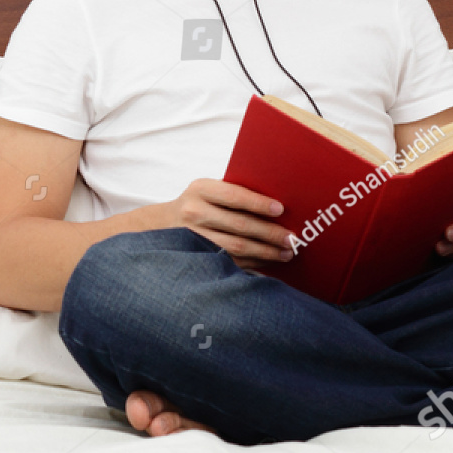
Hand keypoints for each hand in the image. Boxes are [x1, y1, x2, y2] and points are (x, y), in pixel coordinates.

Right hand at [161, 178, 294, 268]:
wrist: (162, 225)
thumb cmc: (197, 203)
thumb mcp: (208, 189)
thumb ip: (234, 193)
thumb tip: (276, 207)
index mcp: (201, 189)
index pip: (235, 196)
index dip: (258, 204)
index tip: (280, 210)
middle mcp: (195, 212)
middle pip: (239, 225)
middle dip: (269, 233)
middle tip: (291, 238)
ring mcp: (194, 238)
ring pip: (236, 247)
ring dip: (265, 252)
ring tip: (286, 252)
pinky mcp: (198, 257)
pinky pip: (231, 262)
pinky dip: (254, 263)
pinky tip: (269, 262)